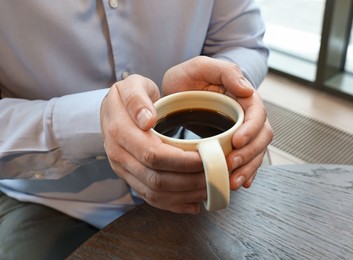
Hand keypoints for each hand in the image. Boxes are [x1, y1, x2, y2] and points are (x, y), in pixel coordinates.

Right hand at [101, 74, 205, 213]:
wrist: (113, 109)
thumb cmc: (128, 95)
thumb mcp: (132, 85)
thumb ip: (137, 99)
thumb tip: (146, 120)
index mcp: (119, 132)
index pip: (154, 155)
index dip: (183, 161)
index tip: (207, 158)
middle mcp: (118, 156)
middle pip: (157, 179)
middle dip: (190, 181)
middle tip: (215, 175)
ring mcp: (124, 170)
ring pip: (156, 193)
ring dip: (185, 195)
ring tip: (209, 189)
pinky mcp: (131, 178)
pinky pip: (151, 198)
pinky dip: (174, 204)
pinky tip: (193, 203)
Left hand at [162, 56, 272, 189]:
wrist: (177, 91)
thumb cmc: (190, 77)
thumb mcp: (202, 67)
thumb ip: (226, 72)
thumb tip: (248, 90)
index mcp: (244, 97)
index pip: (258, 114)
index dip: (251, 130)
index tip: (236, 141)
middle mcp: (247, 116)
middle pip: (261, 137)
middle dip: (250, 154)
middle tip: (232, 165)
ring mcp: (241, 132)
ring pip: (255, 152)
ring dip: (247, 168)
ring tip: (233, 182)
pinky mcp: (233, 145)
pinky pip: (245, 161)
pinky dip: (244, 173)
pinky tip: (238, 183)